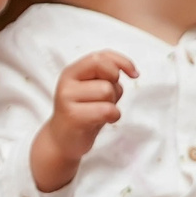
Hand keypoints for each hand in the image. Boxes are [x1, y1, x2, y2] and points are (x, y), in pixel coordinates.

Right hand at [30, 50, 136, 191]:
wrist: (61, 140)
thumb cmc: (83, 113)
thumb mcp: (92, 88)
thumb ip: (105, 75)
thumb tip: (129, 70)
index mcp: (72, 72)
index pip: (100, 56)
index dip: (122, 62)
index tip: (134, 74)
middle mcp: (67, 82)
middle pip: (107, 71)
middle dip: (116, 84)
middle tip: (108, 98)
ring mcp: (67, 99)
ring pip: (107, 90)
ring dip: (113, 103)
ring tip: (102, 111)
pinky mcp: (73, 116)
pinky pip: (106, 109)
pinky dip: (113, 115)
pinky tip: (105, 121)